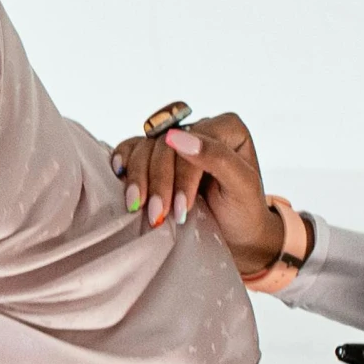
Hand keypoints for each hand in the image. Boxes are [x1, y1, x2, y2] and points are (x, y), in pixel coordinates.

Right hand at [108, 112, 282, 273]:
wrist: (236, 234)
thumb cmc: (243, 212)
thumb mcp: (242, 186)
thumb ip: (217, 158)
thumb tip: (177, 138)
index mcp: (225, 128)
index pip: (192, 140)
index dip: (182, 175)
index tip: (181, 210)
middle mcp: (198, 129)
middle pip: (163, 144)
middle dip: (158, 182)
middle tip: (158, 215)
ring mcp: (174, 142)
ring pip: (144, 147)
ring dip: (137, 179)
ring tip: (137, 207)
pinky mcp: (156, 157)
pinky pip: (132, 149)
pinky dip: (123, 161)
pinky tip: (120, 175)